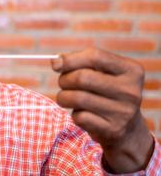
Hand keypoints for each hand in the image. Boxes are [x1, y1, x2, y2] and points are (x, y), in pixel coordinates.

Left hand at [52, 47, 153, 172]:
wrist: (127, 127)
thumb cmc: (106, 91)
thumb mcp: (101, 72)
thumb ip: (79, 61)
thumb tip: (56, 61)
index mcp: (131, 70)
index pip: (95, 56)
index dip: (70, 59)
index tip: (56, 64)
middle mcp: (130, 90)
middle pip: (83, 78)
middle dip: (64, 80)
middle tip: (64, 84)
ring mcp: (124, 112)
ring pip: (77, 98)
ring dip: (64, 97)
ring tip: (67, 98)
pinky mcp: (113, 129)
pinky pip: (80, 117)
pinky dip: (74, 115)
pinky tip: (82, 114)